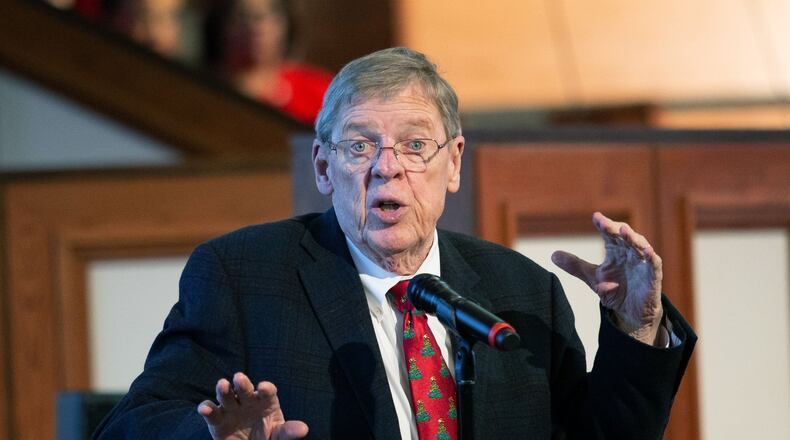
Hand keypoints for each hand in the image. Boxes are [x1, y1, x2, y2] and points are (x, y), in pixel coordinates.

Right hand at [197, 372, 308, 439]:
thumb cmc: (268, 438)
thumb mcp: (279, 436)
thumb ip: (288, 432)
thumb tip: (303, 429)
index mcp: (266, 401)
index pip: (267, 392)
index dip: (266, 389)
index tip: (265, 387)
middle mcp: (248, 401)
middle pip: (245, 389)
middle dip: (242, 383)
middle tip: (239, 378)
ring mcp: (232, 408)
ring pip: (227, 395)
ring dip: (223, 390)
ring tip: (222, 385)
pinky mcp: (217, 420)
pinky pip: (211, 412)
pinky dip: (206, 408)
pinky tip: (204, 408)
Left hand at [551, 212, 664, 345]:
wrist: (630, 312)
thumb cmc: (615, 289)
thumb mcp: (592, 277)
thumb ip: (575, 266)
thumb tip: (552, 255)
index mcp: (615, 251)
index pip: (610, 234)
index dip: (604, 225)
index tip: (596, 217)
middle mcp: (630, 254)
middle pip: (625, 237)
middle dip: (617, 229)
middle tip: (607, 224)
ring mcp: (642, 264)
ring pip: (641, 246)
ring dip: (634, 238)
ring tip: (625, 232)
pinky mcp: (653, 277)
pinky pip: (654, 265)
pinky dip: (651, 258)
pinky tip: (647, 252)